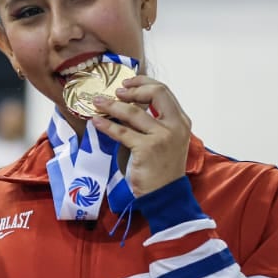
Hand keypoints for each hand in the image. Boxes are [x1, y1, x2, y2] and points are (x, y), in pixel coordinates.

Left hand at [91, 76, 190, 196]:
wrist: (165, 194)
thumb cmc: (162, 168)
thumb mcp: (166, 140)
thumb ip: (155, 122)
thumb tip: (130, 104)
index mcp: (181, 121)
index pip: (163, 92)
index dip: (143, 83)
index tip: (127, 83)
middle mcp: (175, 126)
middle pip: (155, 93)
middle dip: (133, 89)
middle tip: (115, 92)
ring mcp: (162, 136)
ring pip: (133, 112)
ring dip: (112, 105)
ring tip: (97, 102)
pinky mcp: (147, 148)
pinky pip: (122, 132)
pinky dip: (106, 125)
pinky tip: (96, 121)